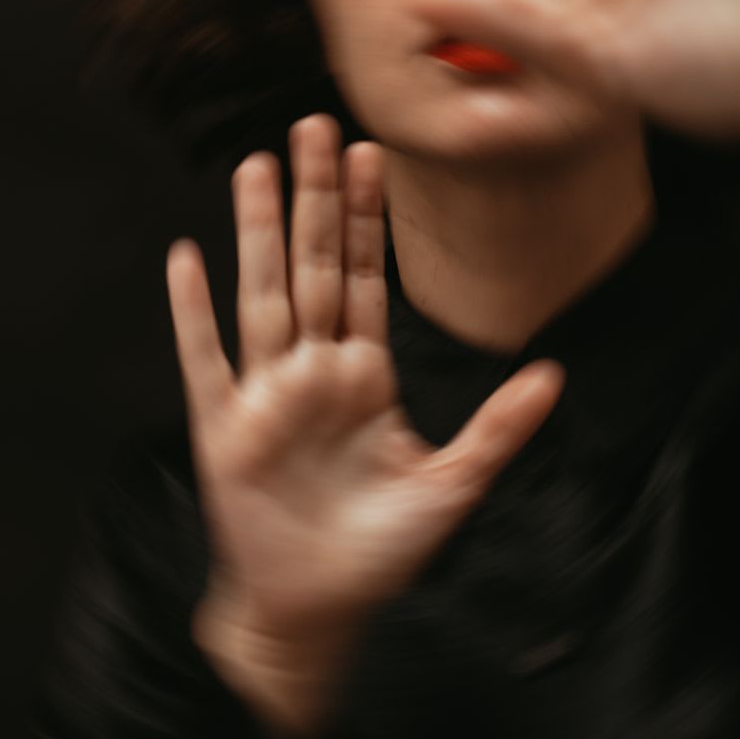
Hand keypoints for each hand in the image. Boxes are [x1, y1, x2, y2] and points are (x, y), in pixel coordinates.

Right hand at [166, 114, 564, 732]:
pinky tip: (185, 258)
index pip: (364, 277)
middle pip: (312, 266)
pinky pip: (205, 360)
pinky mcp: (226, 431)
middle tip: (315, 126)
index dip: (366, 217)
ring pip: (263, 294)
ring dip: (260, 231)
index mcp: (363, 374)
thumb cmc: (379, 550)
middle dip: (316, 198)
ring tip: (258, 166)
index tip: (371, 154)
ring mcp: (266, 396)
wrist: (316, 612)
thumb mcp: (452, 485)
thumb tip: (555, 374)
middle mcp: (312, 371)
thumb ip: (499, 427)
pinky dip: (193, 312)